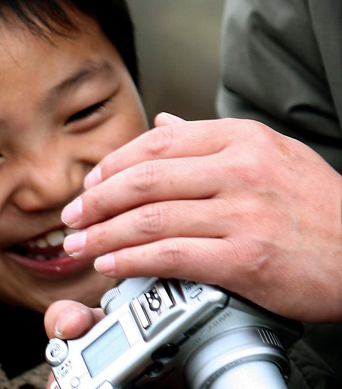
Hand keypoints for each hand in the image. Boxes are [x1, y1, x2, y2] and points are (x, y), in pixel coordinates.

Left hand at [61, 113, 341, 322]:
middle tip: (71, 216)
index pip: (156, 145)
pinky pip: (171, 255)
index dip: (112, 165)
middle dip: (95, 200)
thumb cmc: (317, 207)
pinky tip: (111, 265)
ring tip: (80, 244)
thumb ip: (211, 139)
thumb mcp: (272, 154)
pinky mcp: (245, 258)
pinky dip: (132, 260)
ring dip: (103, 233)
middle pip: (142, 180)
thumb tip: (163, 123)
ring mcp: (243, 213)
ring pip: (149, 219)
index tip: (88, 184)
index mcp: (242, 139)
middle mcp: (240, 170)